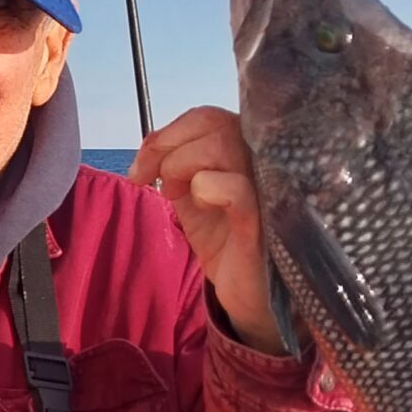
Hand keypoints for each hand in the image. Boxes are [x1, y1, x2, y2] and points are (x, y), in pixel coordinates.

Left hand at [130, 107, 285, 355]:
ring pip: (223, 145)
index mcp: (247, 151)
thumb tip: (151, 147)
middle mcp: (265, 161)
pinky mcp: (267, 220)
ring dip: (182, 165)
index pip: (208, 116)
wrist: (249, 295)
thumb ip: (176, 168)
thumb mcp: (193, 199)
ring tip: (176, 195)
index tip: (141, 170)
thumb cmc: (226, 242)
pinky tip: (199, 203)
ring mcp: (271, 186)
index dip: (166, 135)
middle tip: (152, 182)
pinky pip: (236, 187)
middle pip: (214, 123)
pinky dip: (206, 186)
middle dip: (167, 148)